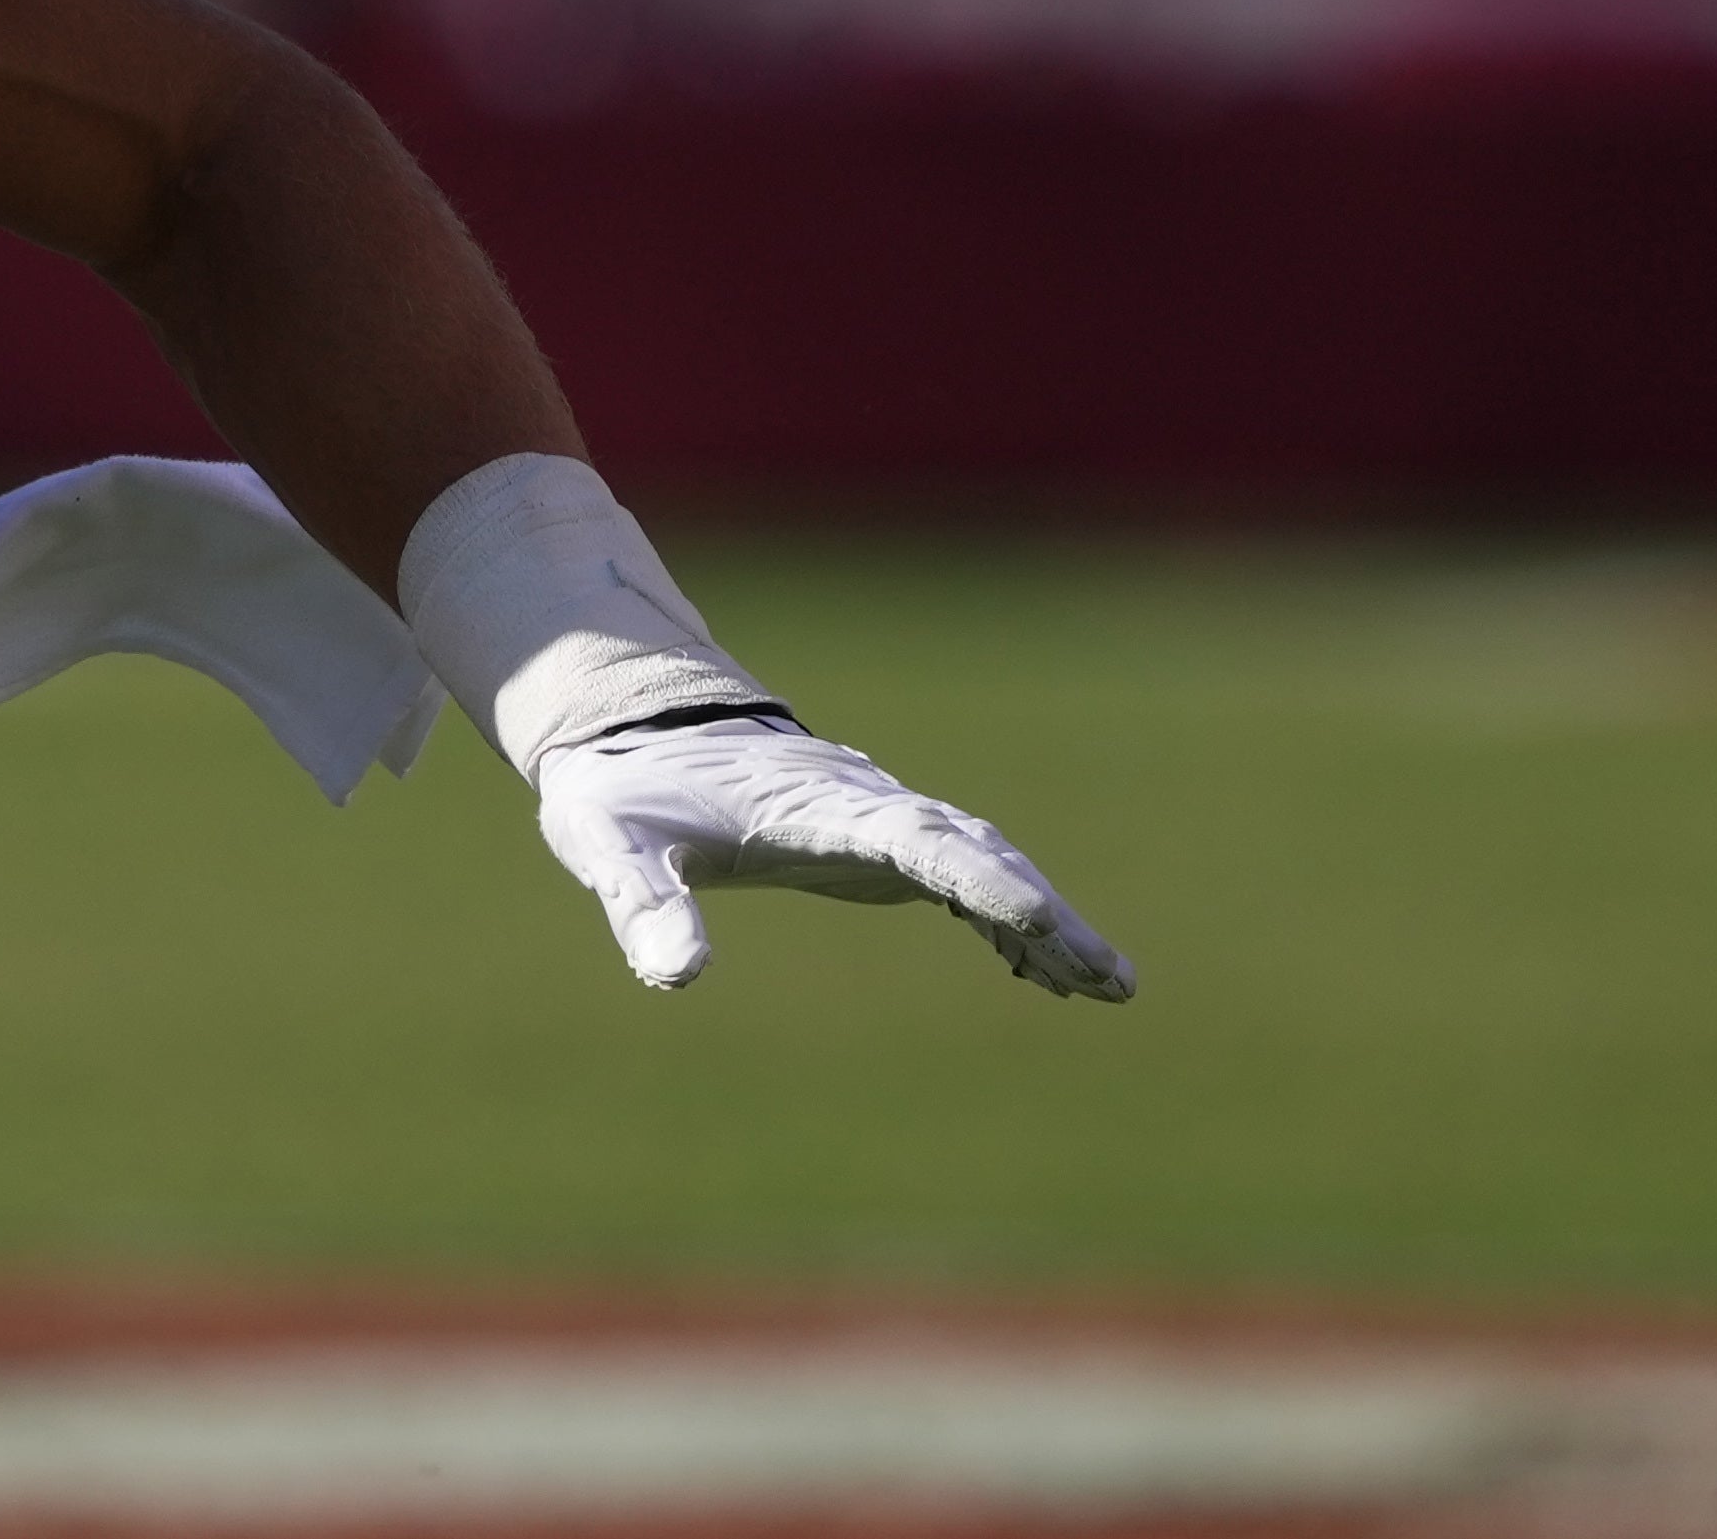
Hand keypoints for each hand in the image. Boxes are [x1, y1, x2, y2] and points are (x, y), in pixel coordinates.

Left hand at [530, 716, 1133, 999]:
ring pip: (981, 860)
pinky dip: (1007, 915)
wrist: (631, 731)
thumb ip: (640, 903)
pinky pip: (959, 872)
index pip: (913, 836)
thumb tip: (675, 979)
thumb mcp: (606, 845)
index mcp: (813, 804)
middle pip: (973, 850)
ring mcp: (876, 819)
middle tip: (1108, 975)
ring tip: (1111, 985)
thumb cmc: (620, 791)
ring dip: (1044, 916)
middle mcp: (863, 804)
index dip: (977, 878)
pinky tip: (1046, 971)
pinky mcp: (872, 839)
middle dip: (1044, 910)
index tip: (1039, 918)